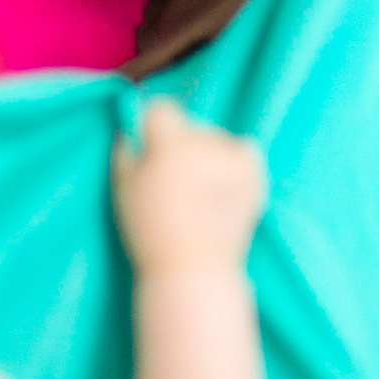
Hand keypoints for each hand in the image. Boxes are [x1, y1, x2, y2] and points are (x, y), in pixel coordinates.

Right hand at [113, 99, 267, 278]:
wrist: (193, 269)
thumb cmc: (150, 231)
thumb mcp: (123, 190)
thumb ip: (126, 151)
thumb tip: (132, 128)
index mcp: (169, 144)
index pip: (162, 109)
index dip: (152, 126)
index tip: (150, 147)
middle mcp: (204, 144)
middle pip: (189, 126)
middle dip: (180, 144)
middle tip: (174, 179)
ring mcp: (233, 158)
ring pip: (215, 139)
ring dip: (207, 154)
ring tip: (200, 189)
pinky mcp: (255, 174)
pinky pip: (243, 150)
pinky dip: (235, 161)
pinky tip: (223, 183)